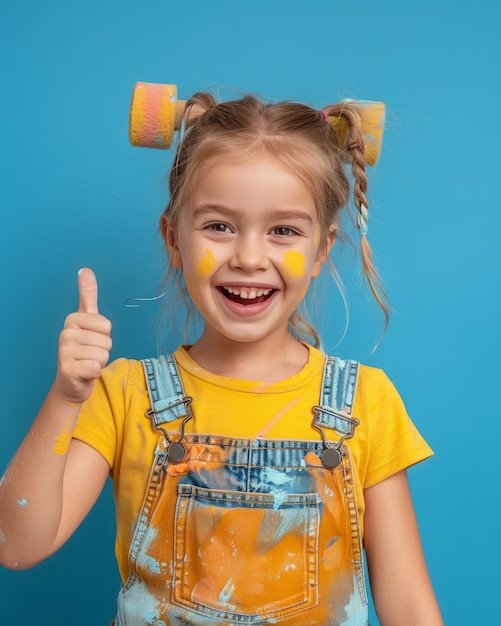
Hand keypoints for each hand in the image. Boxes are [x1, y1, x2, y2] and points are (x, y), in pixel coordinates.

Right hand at [55, 269, 111, 403]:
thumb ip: (87, 296)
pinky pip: (96, 367)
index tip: (92, 340)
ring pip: (103, 355)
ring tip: (86, 363)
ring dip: (99, 362)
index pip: (106, 325)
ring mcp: (64, 351)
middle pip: (107, 341)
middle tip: (89, 355)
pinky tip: (83, 373)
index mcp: (72, 319)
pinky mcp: (67, 369)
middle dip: (103, 351)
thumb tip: (85, 271)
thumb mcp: (88, 321)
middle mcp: (65, 333)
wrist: (71, 382)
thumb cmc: (83, 350)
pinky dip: (94, 373)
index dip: (104, 336)